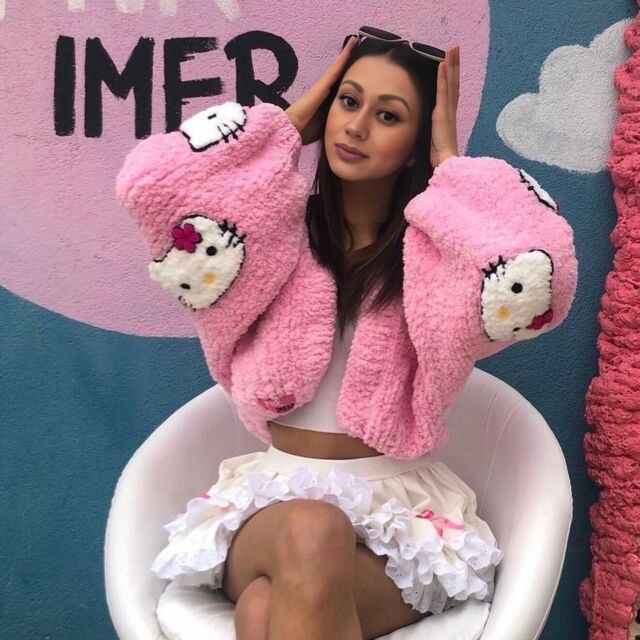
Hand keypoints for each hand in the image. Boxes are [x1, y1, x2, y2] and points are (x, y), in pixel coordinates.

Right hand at [285, 35, 357, 145]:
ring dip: (346, 54)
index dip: (346, 77)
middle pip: (338, 72)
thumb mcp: (325, 125)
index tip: (355, 69)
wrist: (292, 128)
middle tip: (355, 46)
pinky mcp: (323, 84)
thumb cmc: (305, 130)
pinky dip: (344, 56)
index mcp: (324, 100)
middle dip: (346, 60)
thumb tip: (344, 128)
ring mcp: (323, 85)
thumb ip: (333, 122)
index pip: (338, 85)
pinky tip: (352, 45)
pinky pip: (336, 67)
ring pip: (338, 67)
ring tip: (355, 40)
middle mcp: (324, 89)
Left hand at [430, 45, 459, 168]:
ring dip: (451, 65)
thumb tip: (420, 139)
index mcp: (447, 118)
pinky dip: (443, 77)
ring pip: (450, 84)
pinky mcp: (443, 115)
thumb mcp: (431, 144)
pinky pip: (443, 92)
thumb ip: (429, 137)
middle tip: (455, 48)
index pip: (449, 93)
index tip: (451, 63)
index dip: (451, 77)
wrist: (446, 166)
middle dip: (454, 66)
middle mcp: (450, 112)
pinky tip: (442, 64)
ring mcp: (448, 112)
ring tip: (452, 49)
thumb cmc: (439, 160)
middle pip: (453, 84)